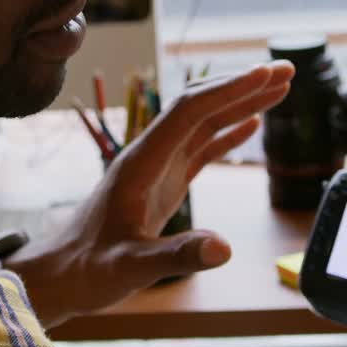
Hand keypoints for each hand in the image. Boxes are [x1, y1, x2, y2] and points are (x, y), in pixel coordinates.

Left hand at [6, 61, 293, 326]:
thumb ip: (176, 257)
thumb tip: (225, 248)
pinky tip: (252, 124)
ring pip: (203, 125)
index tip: (264, 74)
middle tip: (287, 70)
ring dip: (240, 104)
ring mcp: (156, 168)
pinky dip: (227, 134)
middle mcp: (149, 156)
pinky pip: (200, 149)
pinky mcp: (162, 184)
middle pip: (200, 108)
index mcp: (141, 163)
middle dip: (242, 86)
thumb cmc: (88, 271)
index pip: (188, 112)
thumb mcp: (131, 268)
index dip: (227, 91)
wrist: (60, 275)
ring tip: (280, 87)